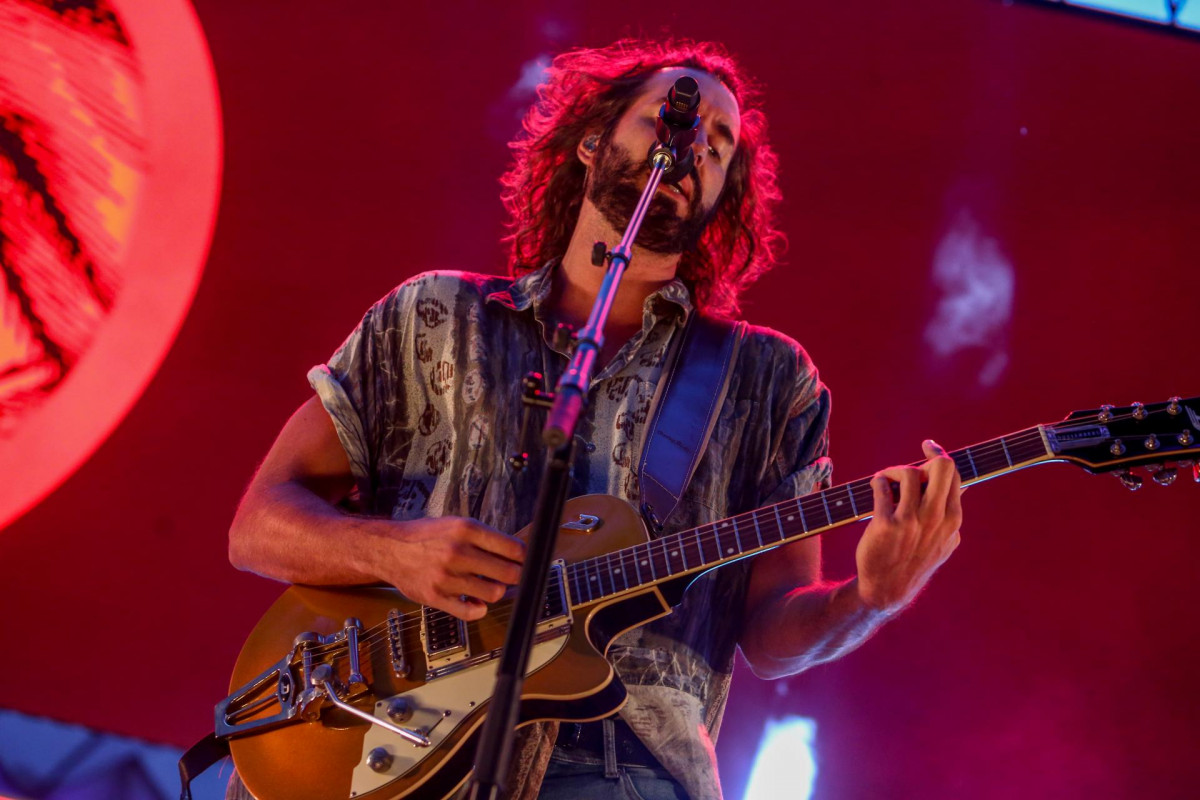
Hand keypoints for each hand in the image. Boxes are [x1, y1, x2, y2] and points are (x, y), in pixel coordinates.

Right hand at [376, 517, 524, 620]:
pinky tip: (476, 602)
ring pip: (493, 593)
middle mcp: (458, 553)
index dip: (524, 558)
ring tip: (489, 586)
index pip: (513, 549)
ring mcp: (447, 577)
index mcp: (466, 530)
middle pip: (508, 573)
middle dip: (516, 576)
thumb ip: (484, 538)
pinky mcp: (436, 597)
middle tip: (512, 576)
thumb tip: (517, 554)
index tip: (524, 561)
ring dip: (496, 591)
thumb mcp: (456, 524)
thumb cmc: (425, 536)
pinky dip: (479, 610)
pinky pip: (471, 612)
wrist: (389, 548)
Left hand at [856, 440, 962, 612]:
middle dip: (929, 455)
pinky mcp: (886, 524)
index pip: (954, 475)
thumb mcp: (944, 541)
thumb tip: (960, 485)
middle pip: (942, 467)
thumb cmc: (914, 561)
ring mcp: (911, 521)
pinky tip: (876, 486)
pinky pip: (883, 486)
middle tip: (913, 458)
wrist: (888, 589)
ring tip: (887, 479)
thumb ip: (951, 514)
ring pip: (910, 473)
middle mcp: (935, 518)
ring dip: (895, 470)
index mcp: (952, 520)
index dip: (940, 455)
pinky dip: (878, 480)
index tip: (929, 447)